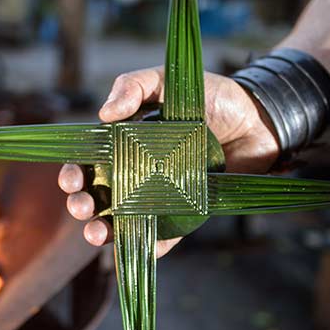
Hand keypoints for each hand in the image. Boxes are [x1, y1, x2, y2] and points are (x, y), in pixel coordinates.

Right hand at [58, 66, 280, 256]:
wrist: (259, 119)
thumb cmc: (211, 96)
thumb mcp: (168, 79)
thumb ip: (134, 86)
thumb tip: (104, 114)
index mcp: (126, 143)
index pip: (89, 163)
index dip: (73, 174)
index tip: (70, 180)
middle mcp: (138, 172)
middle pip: (98, 195)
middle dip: (82, 205)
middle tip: (81, 207)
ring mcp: (160, 194)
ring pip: (123, 220)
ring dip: (105, 231)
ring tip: (98, 233)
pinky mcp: (186, 211)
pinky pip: (165, 235)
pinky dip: (152, 246)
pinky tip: (142, 249)